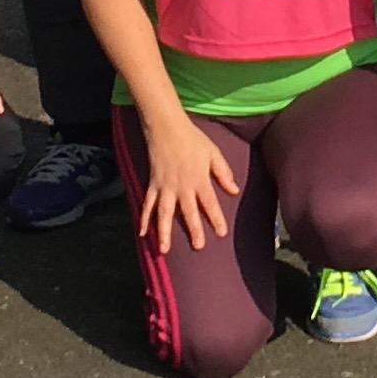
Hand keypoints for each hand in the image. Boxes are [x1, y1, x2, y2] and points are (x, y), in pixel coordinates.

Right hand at [138, 118, 238, 254]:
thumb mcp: (213, 153)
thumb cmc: (192, 139)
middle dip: (194, 230)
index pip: (210, 203)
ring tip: (164, 250)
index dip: (216, 218)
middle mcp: (181, 186)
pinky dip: (143, 219)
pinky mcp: (152, 184)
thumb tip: (234, 190)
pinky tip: (141, 233)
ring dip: (164, 232)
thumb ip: (223, 173)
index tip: (221, 233)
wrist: (166, 127)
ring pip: (164, 213)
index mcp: (199, 179)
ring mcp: (164, 187)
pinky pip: (147, 204)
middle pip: (188, 212)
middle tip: (198, 247)